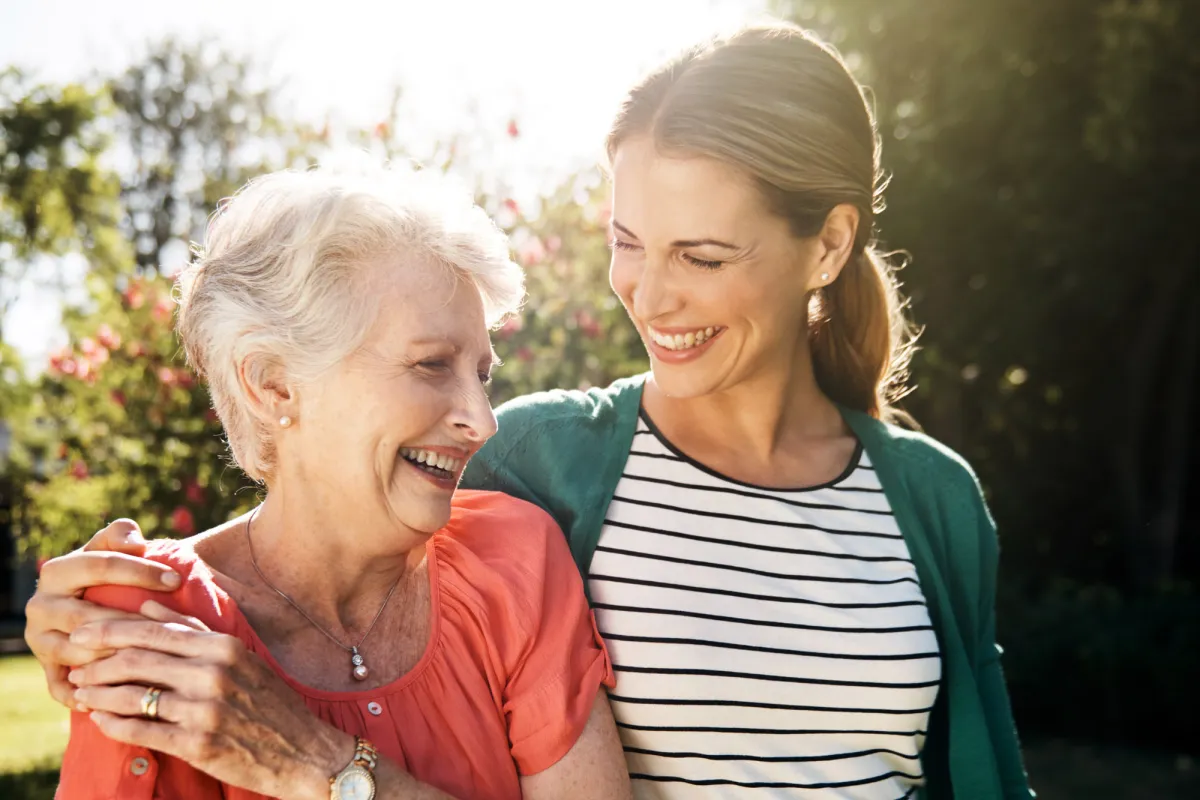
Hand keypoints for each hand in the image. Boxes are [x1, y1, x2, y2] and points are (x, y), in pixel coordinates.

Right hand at [24, 519, 182, 707]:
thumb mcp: (110, 548)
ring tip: (152, 659)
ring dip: (114, 658)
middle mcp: (40, 607)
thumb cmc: (109, 571)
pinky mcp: (46, 669)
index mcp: (56, 572)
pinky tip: (121, 695)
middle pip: (88, 616)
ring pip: (78, 653)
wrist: (84, 602)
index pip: (99, 566)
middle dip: (131, 621)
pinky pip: (62, 687)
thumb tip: (134, 540)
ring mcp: (40, 641)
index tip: (176, 579)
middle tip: (169, 626)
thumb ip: (120, 536)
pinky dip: (88, 694)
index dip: (140, 571)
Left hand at [66, 603, 351, 799]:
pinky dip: (114, 725)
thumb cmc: (270, 701)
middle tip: (73, 667)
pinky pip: (142, 731)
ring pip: (134, 695)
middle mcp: (213, 674)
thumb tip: (148, 606)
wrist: (303, 751)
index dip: (110, 631)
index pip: (154, 631)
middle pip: (137, 660)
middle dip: (96, 663)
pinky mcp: (198, 745)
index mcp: (223, 648)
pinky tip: (101, 721)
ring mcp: (205, 710)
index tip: (83, 635)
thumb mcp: (240, 656)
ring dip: (99, 694)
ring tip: (81, 693)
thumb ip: (194, 629)